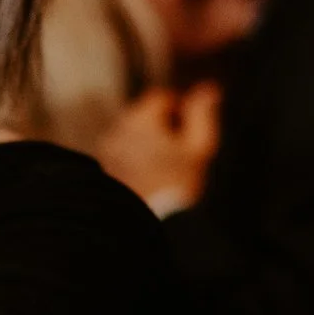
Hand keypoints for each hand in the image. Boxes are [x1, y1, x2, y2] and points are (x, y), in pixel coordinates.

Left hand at [97, 82, 221, 215]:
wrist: (153, 224)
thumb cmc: (180, 184)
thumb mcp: (200, 147)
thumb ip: (202, 114)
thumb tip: (208, 90)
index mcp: (141, 120)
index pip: (160, 98)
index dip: (179, 110)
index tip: (190, 131)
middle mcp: (119, 130)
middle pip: (144, 115)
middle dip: (162, 127)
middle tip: (180, 154)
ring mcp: (108, 150)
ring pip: (132, 134)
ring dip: (148, 142)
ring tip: (165, 168)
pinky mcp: (105, 168)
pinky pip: (123, 152)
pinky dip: (135, 158)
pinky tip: (150, 177)